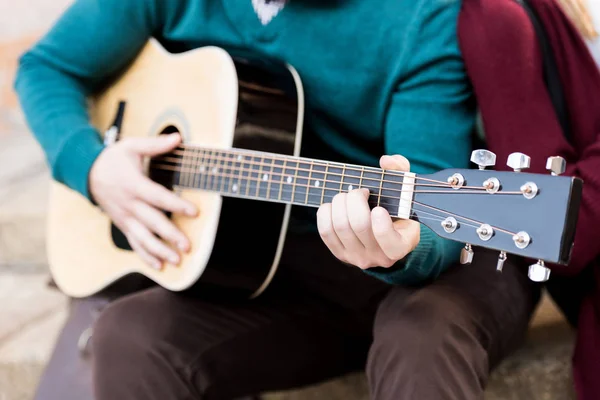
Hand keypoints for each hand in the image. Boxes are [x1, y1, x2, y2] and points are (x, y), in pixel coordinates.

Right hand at [89, 133, 197, 269]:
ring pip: (143, 238)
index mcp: (133, 185)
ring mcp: (125, 218)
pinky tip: (160, 266)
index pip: (158, 197)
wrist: (86, 173)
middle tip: (187, 245)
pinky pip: (135, 244)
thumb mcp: (132, 147)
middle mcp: (129, 205)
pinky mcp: (123, 225)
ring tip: (177, 260)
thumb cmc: (113, 159)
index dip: (176, 205)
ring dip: (160, 251)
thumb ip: (156, 144)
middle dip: (170, 236)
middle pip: (152, 222)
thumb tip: (178, 138)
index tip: (194, 212)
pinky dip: (146, 256)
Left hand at [317, 155, 419, 269]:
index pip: (389, 241)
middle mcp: (378, 256)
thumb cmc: (396, 207)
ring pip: (340, 226)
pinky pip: (325, 231)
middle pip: (359, 225)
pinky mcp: (339, 253)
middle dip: (355, 199)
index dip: (381, 223)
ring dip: (340, 202)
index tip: (378, 208)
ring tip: (348, 196)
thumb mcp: (404, 189)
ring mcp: (357, 257)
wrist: (382, 230)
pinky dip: (326, 212)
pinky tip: (335, 205)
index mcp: (400, 245)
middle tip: (360, 192)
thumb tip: (386, 161)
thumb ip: (400, 170)